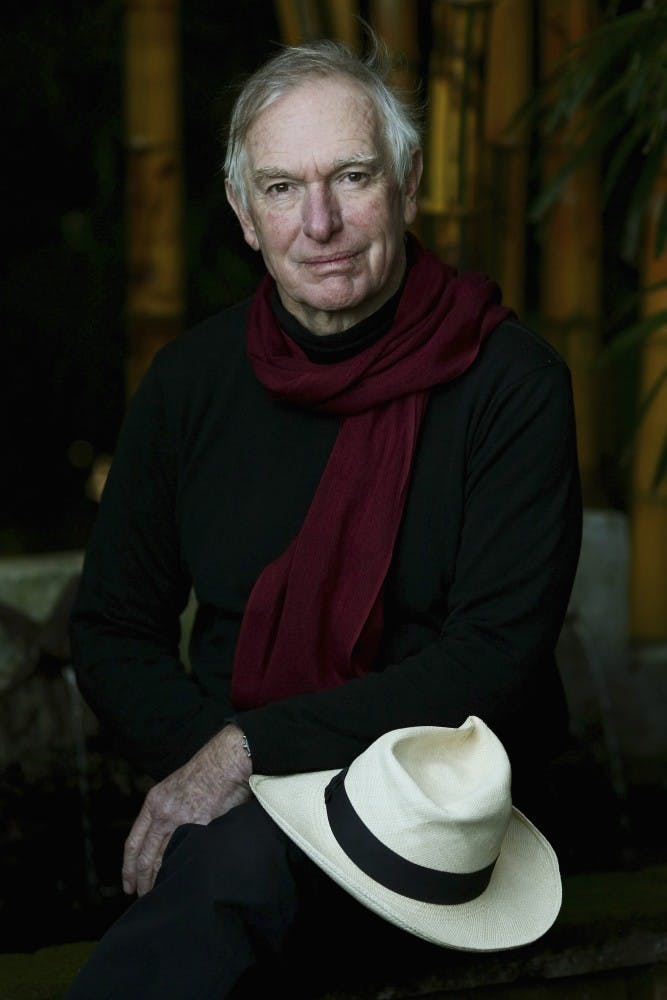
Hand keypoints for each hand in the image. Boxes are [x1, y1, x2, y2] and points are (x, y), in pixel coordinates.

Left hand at [122, 723, 251, 896]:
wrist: (225, 760)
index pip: (133, 842)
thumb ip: (166, 811)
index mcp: (154, 802)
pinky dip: (182, 868)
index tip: (127, 883)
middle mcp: (162, 813)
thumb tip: (164, 837)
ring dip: (159, 879)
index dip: (128, 867)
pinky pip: (187, 853)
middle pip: (145, 857)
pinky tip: (182, 879)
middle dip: (141, 880)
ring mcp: (181, 820)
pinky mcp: (201, 825)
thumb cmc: (205, 771)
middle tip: (142, 896)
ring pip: (163, 859)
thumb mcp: (174, 787)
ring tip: (159, 894)